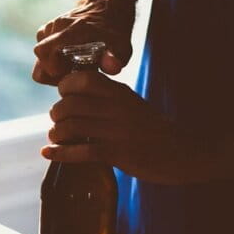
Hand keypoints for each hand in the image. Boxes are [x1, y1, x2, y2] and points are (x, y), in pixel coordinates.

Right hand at [32, 0, 134, 84]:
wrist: (107, 4)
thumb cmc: (115, 29)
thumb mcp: (121, 45)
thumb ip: (115, 59)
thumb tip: (112, 68)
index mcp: (70, 31)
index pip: (44, 54)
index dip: (55, 70)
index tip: (72, 73)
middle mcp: (56, 27)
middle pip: (40, 56)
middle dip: (51, 70)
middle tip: (71, 72)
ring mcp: (50, 27)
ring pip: (40, 54)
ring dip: (52, 64)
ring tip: (71, 66)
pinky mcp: (48, 29)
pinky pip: (42, 49)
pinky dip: (51, 57)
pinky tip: (67, 59)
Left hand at [41, 71, 199, 184]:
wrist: (186, 153)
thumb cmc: (153, 130)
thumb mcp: (132, 104)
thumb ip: (108, 97)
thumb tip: (72, 95)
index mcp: (120, 92)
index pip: (82, 79)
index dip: (65, 87)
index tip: (63, 97)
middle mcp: (118, 108)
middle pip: (70, 104)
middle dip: (56, 114)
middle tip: (57, 122)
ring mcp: (118, 131)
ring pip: (72, 126)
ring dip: (56, 133)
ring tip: (56, 137)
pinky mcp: (119, 154)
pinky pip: (81, 152)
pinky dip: (60, 153)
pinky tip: (48, 153)